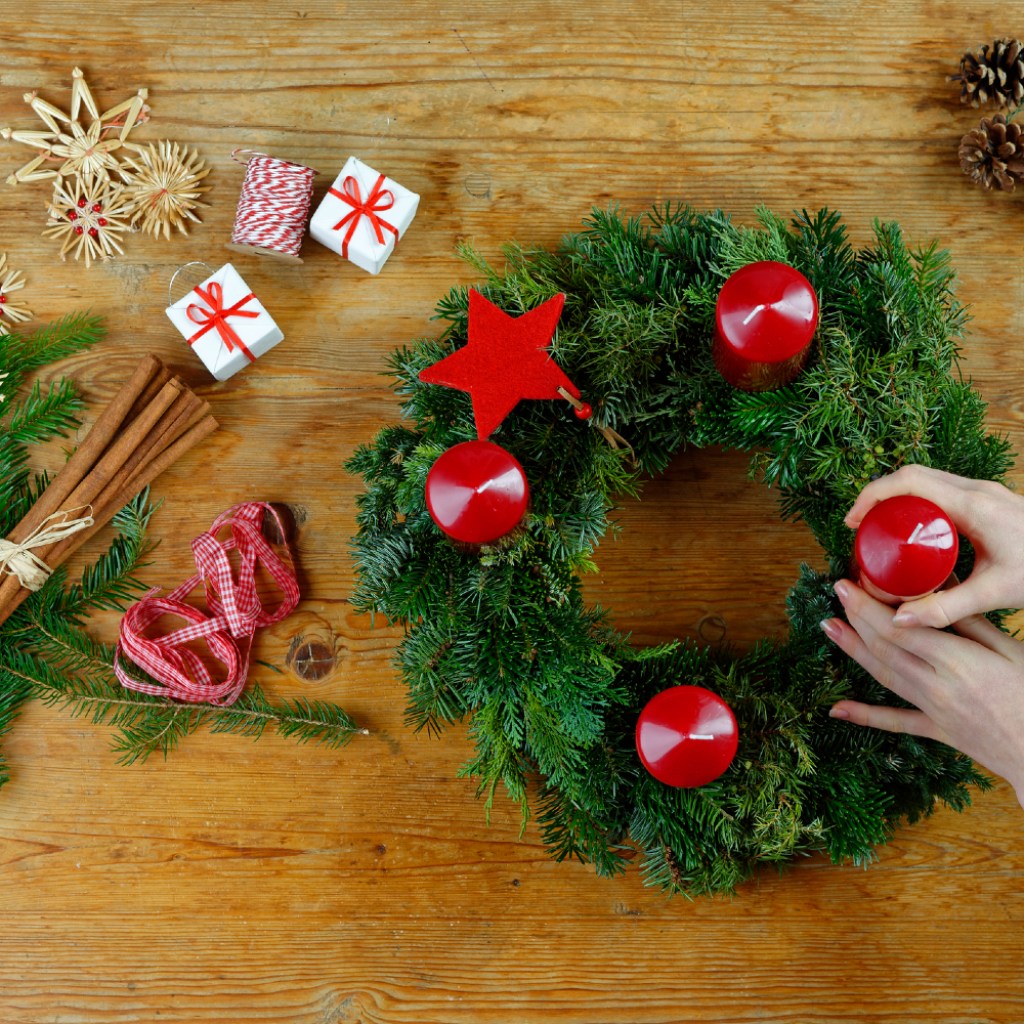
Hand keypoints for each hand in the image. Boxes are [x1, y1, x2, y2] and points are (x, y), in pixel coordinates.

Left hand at [822, 579, 1023, 807]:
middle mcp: (937, 685)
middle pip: (885, 647)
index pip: (900, 627)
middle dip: (856, 617)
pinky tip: (836, 710)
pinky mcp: (937, 731)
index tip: (850, 584)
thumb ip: (970, 619)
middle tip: (836, 592)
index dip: (869, 605)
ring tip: (828, 627)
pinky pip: (895, 721)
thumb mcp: (1010, 649)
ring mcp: (934, 711)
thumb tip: (942, 582)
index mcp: (957, 661)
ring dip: (852, 651)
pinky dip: (864, 716)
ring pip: (884, 676)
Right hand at [845, 465, 1023, 626]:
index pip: (909, 482)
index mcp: (973, 505)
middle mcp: (977, 490)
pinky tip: (914, 533)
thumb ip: (945, 608)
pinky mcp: (989, 500)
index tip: (852, 521)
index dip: (872, 495)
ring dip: (898, 499)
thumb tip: (897, 621)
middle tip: (860, 528)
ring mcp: (984, 492)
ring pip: (927, 481)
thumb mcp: (995, 593)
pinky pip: (942, 491)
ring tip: (881, 531)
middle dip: (878, 497)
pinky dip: (918, 505)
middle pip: (912, 476)